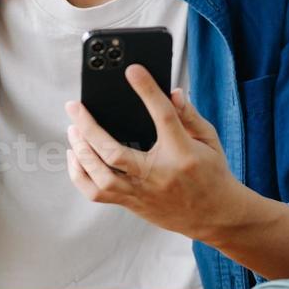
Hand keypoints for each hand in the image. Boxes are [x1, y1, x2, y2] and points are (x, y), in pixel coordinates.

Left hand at [63, 65, 249, 243]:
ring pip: (101, 177)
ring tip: (73, 130)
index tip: (133, 71)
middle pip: (114, 152)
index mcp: (182, 153)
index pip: (162, 116)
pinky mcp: (132, 204)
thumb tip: (172, 91)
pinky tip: (76, 157)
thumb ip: (190, 115)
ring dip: (81, 151)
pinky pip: (97, 193)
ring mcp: (142, 192)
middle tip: (74, 107)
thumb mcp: (209, 140)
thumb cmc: (211, 174)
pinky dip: (80, 175)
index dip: (148, 91)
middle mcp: (158, 174)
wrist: (216, 217)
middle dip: (88, 127)